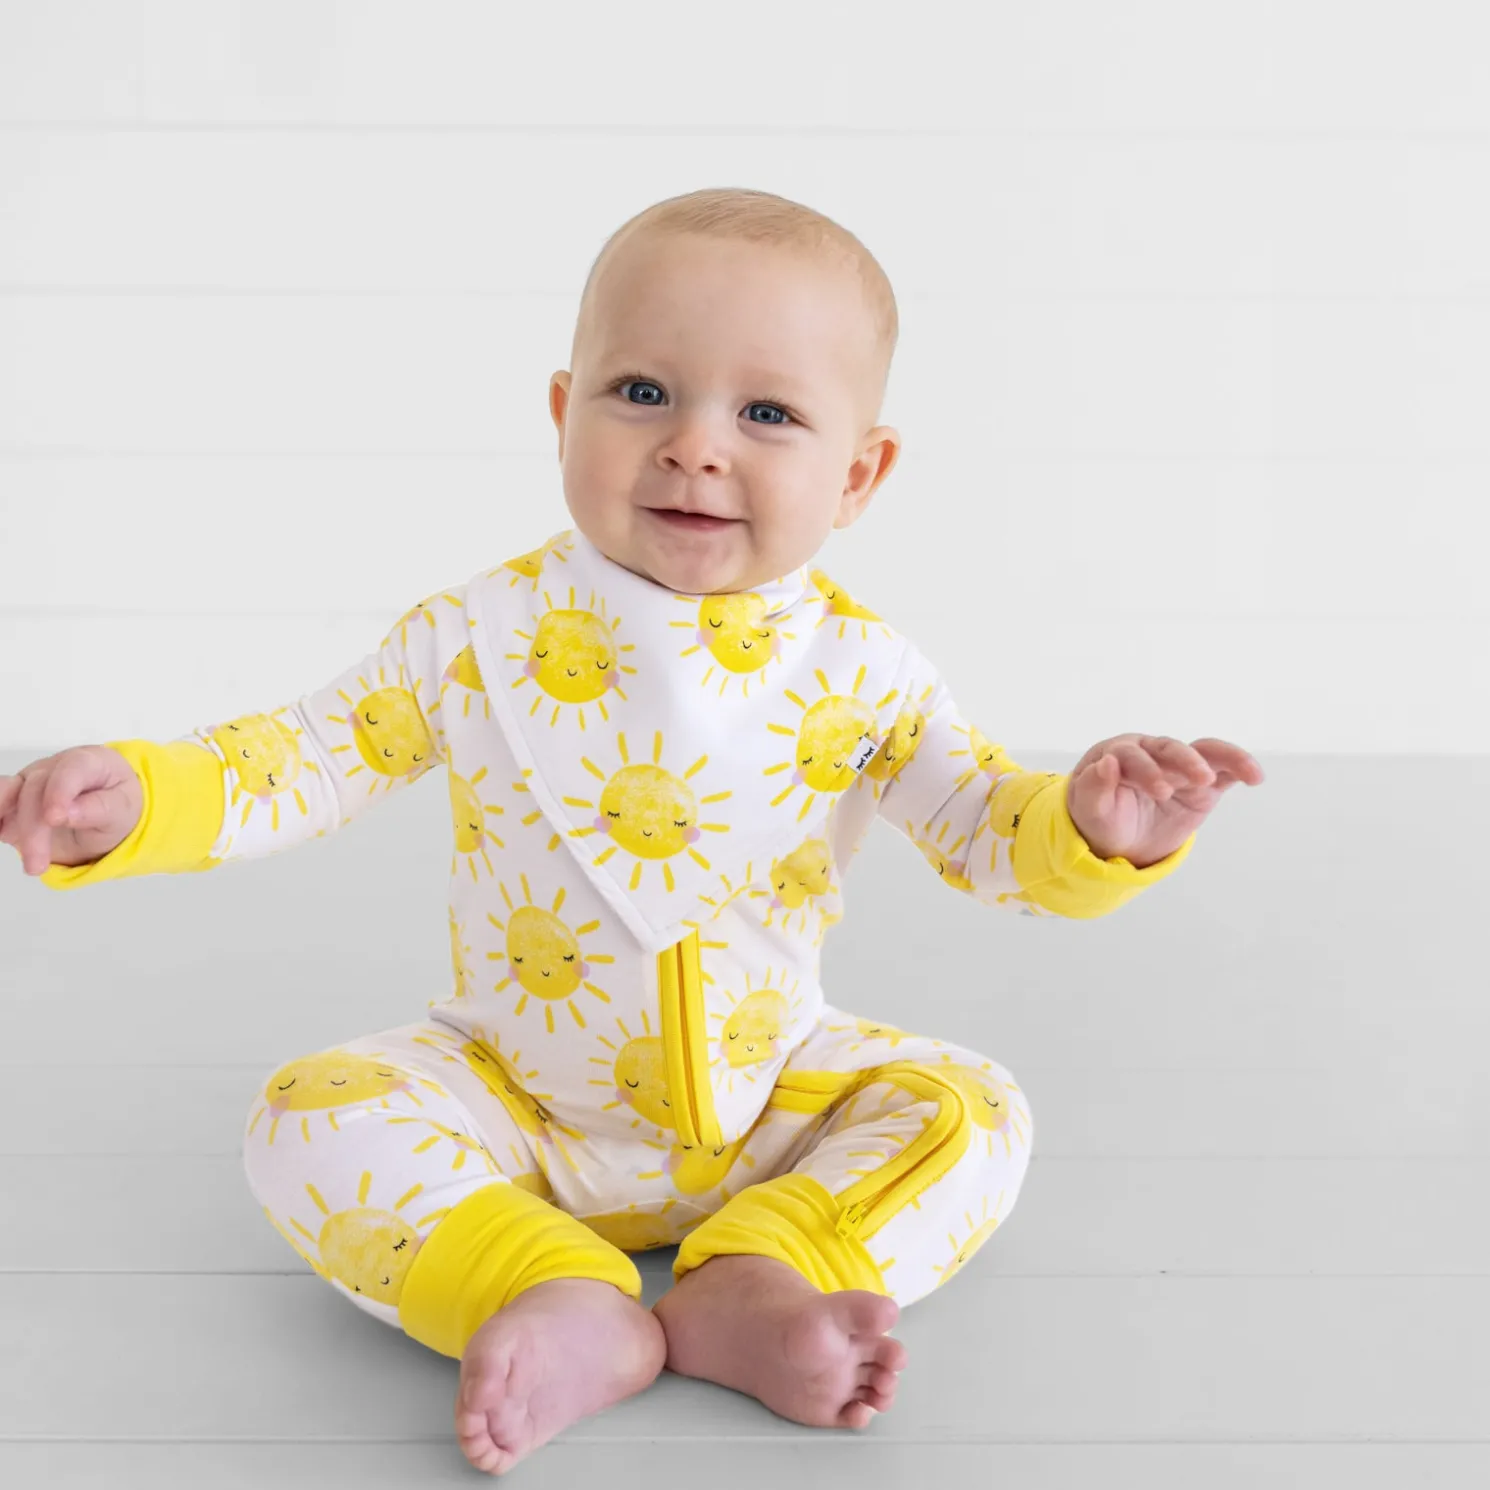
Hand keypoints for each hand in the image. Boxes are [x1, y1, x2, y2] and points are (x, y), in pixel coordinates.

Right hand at [0, 746, 143, 876]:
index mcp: (88, 762)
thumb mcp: (122, 809)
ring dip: (7, 826)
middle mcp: (53, 769)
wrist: (107, 814)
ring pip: (8, 796)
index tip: (54, 818)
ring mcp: (29, 783)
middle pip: (35, 789)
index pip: (71, 768)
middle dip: (34, 829)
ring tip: (15, 857)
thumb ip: (100, 809)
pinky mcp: (13, 804)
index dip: (60, 790)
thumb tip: (68, 813)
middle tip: (37, 866)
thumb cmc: (117, 804)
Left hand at [1066, 734, 1263, 867]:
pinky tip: (1256, 776)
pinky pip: (1223, 770)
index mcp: (1119, 754)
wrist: (1118, 839)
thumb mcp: (1089, 810)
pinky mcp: (1201, 785)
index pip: (1133, 755)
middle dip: (1186, 761)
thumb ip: (1094, 787)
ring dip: (1224, 757)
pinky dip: (1241, 768)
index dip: (1147, 769)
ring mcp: (1178, 767)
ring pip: (1203, 752)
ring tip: (1247, 772)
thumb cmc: (1099, 817)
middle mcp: (1151, 753)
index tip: (1159, 790)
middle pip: (1170, 748)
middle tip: (1200, 780)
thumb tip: (1106, 763)